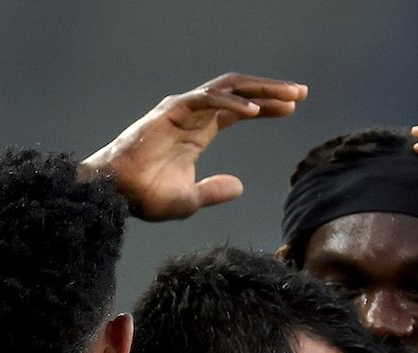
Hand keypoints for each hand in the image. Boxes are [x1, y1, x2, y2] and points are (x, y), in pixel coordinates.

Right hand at [82, 73, 306, 221]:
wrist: (116, 195)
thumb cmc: (145, 196)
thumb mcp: (191, 199)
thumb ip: (215, 191)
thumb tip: (239, 187)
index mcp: (197, 131)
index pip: (238, 110)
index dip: (266, 106)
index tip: (293, 107)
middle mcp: (192, 115)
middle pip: (239, 92)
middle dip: (271, 91)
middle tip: (301, 92)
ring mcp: (182, 110)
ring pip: (227, 89)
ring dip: (260, 90)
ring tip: (289, 96)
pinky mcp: (171, 111)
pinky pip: (207, 100)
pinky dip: (231, 104)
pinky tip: (254, 111)